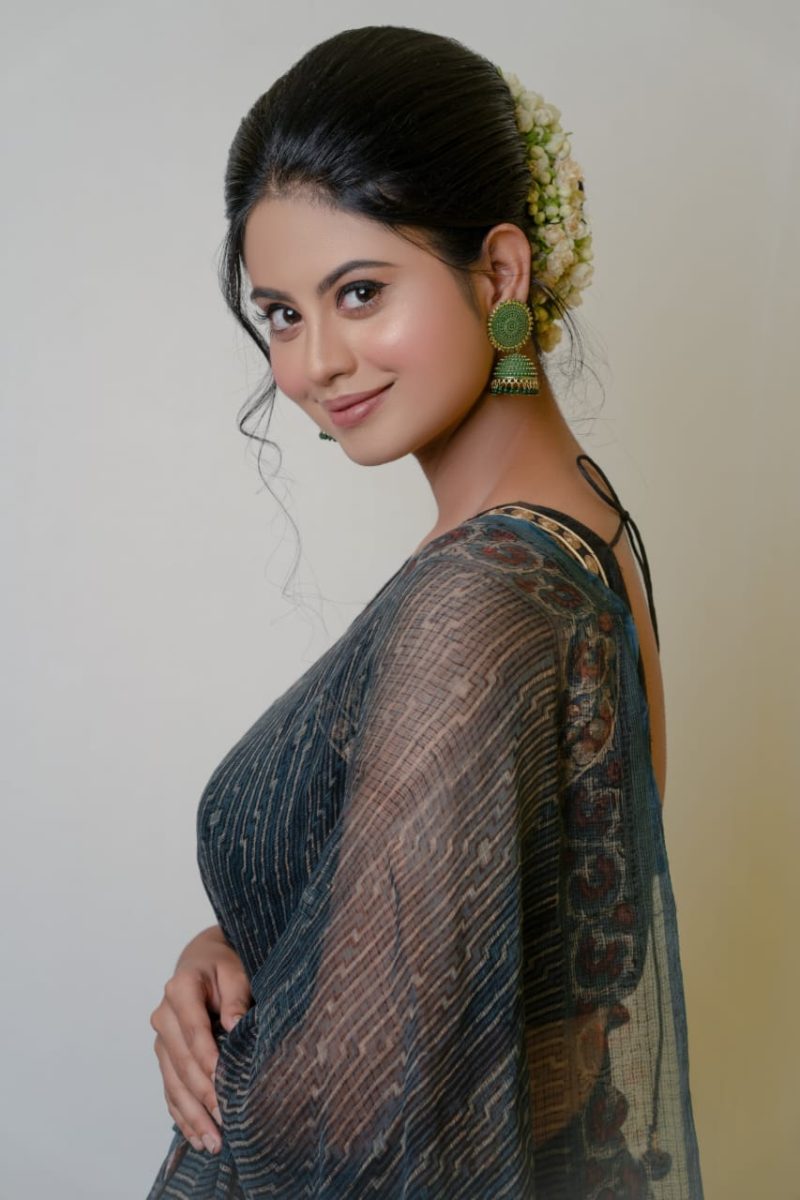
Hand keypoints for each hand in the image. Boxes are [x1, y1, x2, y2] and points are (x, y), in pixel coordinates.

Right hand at [150, 924, 252, 1153]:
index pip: (195, 1031)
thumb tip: (235, 1024)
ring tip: (213, 1143)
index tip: (225, 1088)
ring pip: (174, 1083)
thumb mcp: (235, 970)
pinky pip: (170, 1090)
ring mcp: (161, 1039)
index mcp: (180, 989)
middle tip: (224, 1126)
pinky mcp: (163, 1055)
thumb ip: (236, 996)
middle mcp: (164, 1016)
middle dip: (203, 1097)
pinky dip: (183, 1115)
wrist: (202, 961)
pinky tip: (197, 1137)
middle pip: (182, 1063)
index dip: (209, 1062)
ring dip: (193, 1115)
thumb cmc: (224, 966)